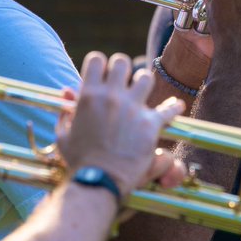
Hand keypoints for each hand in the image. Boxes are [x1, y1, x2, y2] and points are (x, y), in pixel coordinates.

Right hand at [56, 52, 184, 195]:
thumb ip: (65, 113)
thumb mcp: (63, 136)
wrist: (99, 180)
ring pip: (145, 77)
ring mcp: (133, 108)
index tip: (103, 74)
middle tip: (123, 80)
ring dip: (143, 83)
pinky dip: (173, 107)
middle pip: (122, 62)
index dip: (100, 65)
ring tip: (142, 91)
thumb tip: (66, 94)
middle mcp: (112, 96)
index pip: (97, 59)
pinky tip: (177, 106)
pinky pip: (168, 109)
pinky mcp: (150, 124)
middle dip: (122, 69)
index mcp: (89, 95)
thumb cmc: (79, 161)